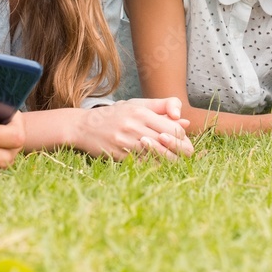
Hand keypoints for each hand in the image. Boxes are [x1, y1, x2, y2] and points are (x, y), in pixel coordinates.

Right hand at [72, 97, 192, 160]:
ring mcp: (125, 142)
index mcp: (141, 112)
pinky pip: (142, 163)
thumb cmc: (115, 115)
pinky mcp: (118, 155)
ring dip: (169, 160)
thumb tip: (184, 122)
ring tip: (175, 160)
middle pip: (167, 142)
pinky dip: (153, 166)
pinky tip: (159, 165)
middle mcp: (134, 126)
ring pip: (156, 155)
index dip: (182, 137)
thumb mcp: (137, 105)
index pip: (172, 128)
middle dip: (180, 151)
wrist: (84, 126)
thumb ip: (162, 108)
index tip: (184, 141)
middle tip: (186, 155)